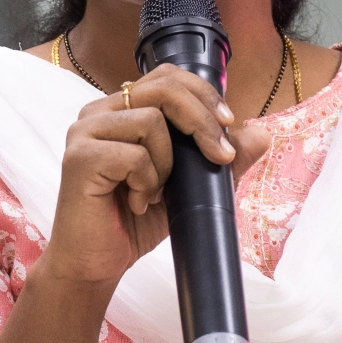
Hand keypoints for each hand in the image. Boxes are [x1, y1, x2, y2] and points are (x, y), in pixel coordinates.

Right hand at [40, 61, 270, 294]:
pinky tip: (138, 203)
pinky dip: (147, 183)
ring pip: (151, 121)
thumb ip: (218, 159)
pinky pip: (134, 156)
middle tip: (220, 157)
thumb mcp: (187, 188)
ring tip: (155, 193)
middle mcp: (99, 112)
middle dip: (202, 120)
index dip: (202, 94)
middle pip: (163, 87)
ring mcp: (86, 132)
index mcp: (121, 110)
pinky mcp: (80, 158)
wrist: (96, 265)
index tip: (227, 124)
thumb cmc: (133, 224)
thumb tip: (261, 134)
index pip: (166, 77)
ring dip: (167, 164)